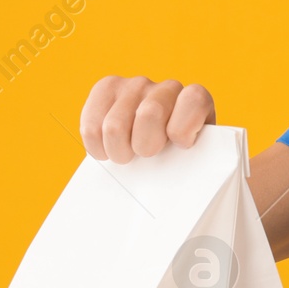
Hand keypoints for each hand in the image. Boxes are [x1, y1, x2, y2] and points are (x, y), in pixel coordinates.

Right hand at [79, 76, 216, 161]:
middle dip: (144, 146)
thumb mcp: (189, 162)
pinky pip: (91, 125)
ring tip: (127, 152)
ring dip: (118, 150)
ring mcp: (136, 84)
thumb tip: (193, 203)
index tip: (180, 146)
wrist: (151, 150)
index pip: (194, 99)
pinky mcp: (107, 87)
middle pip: (149, 113)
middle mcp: (168, 87)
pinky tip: (109, 146)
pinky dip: (97, 147)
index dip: (182, 128)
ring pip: (114, 126)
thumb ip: (192, 164)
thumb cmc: (173, 158)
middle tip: (146, 154)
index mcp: (196, 102)